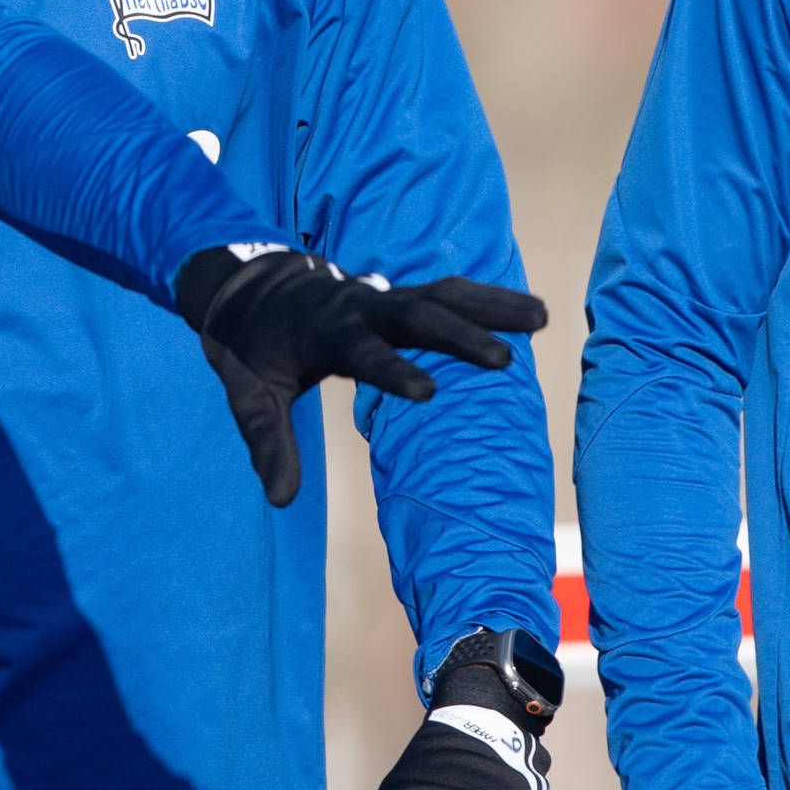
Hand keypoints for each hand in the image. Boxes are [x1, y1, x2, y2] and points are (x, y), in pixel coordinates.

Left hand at [173, 246, 544, 506]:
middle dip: (460, 335)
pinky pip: (447, 292)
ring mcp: (383, 296)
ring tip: (542, 317)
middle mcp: (361, 306)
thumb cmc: (250, 350)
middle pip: (416, 315)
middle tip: (505, 360)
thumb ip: (268, 444)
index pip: (362, 353)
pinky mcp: (398, 295)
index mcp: (325, 331)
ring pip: (443, 293)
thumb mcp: (249, 396)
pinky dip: (486, 298)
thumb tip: (281, 499)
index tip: (428, 392)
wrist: (246, 290)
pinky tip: (525, 311)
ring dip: (492, 304)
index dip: (392, 370)